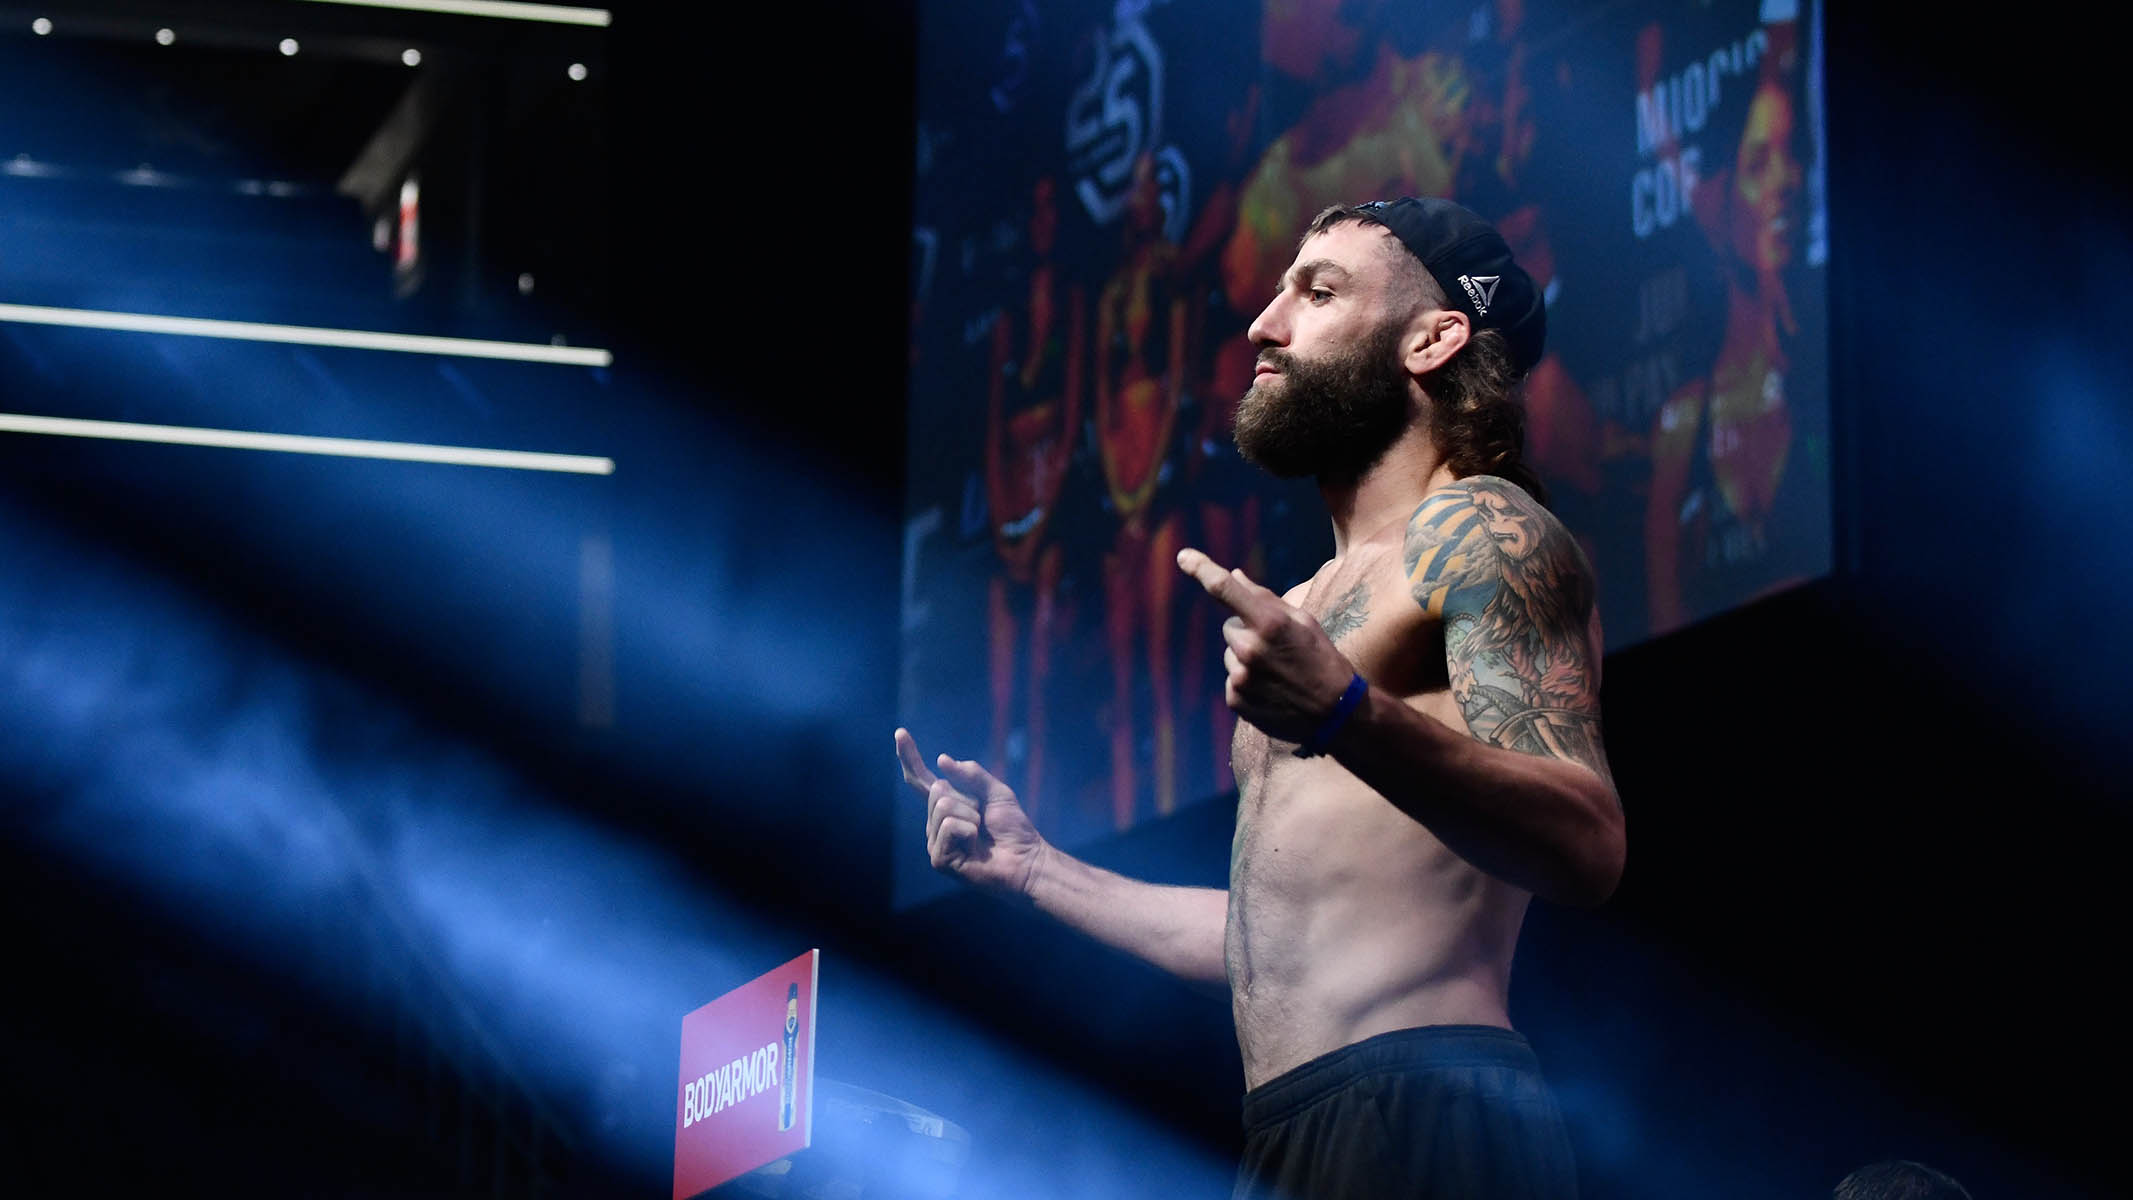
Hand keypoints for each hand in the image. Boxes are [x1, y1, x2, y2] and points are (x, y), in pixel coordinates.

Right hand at [895, 728, 1047, 898]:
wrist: (1027, 860)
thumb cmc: (1013, 829)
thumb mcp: (996, 792)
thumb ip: (972, 775)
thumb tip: (940, 760)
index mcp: (946, 807)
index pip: (922, 780)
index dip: (910, 757)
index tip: (900, 733)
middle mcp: (936, 823)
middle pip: (937, 790)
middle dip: (967, 798)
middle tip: (983, 819)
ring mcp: (935, 842)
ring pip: (943, 806)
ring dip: (971, 815)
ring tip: (981, 835)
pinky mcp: (939, 859)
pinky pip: (950, 826)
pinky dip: (969, 831)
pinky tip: (976, 847)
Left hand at [1177, 547, 1358, 743]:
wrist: (1335, 713)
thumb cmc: (1322, 659)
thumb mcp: (1303, 621)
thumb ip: (1265, 598)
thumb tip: (1234, 575)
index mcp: (1270, 623)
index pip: (1225, 589)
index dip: (1201, 568)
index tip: (1183, 557)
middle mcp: (1250, 649)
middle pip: (1230, 626)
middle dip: (1247, 631)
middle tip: (1277, 648)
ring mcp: (1240, 677)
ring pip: (1230, 654)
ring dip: (1247, 658)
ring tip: (1278, 672)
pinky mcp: (1235, 699)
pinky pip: (1231, 679)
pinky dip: (1247, 681)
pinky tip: (1272, 689)